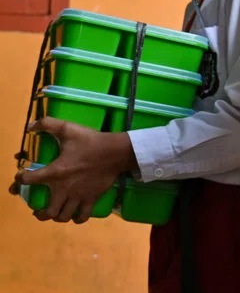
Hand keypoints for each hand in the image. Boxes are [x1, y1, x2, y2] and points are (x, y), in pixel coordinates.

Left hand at [15, 118, 135, 223]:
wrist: (116, 152)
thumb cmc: (91, 141)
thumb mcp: (68, 129)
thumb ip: (48, 124)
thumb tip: (30, 125)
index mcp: (55, 172)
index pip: (28, 180)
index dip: (20, 180)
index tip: (20, 178)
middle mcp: (64, 189)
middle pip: (48, 212)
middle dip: (40, 214)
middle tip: (38, 210)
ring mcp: (78, 196)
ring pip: (63, 216)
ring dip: (56, 217)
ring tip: (55, 213)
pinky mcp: (91, 199)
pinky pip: (82, 216)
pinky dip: (77, 219)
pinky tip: (75, 215)